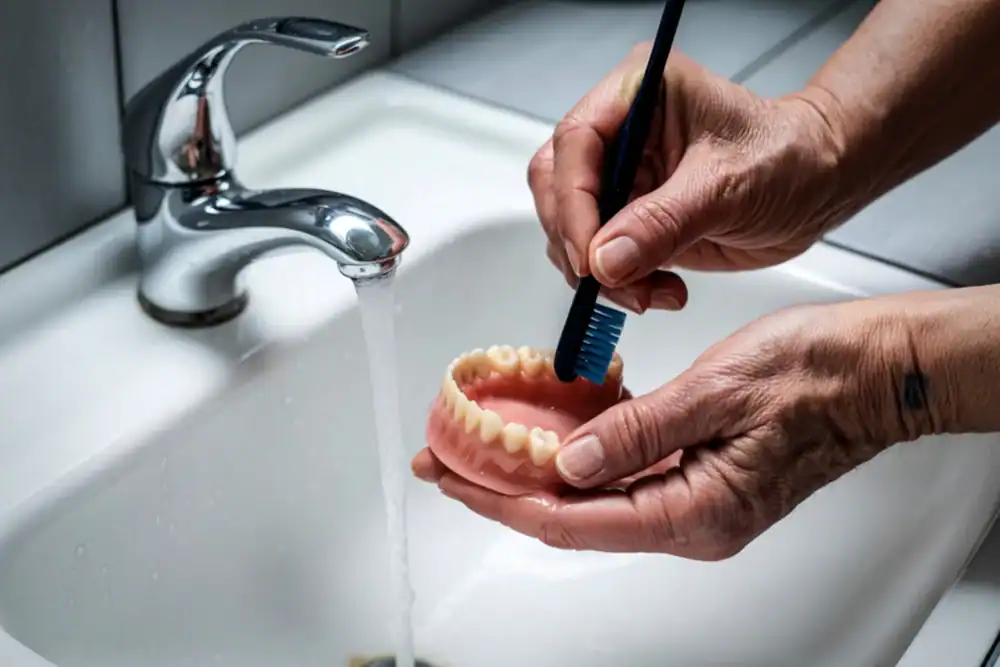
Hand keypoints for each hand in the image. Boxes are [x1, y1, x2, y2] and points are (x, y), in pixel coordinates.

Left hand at [413, 299, 934, 558]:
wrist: (871, 370)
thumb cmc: (814, 375)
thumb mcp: (716, 393)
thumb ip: (638, 432)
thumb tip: (567, 463)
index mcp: (695, 513)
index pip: (572, 521)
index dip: (504, 500)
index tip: (455, 478)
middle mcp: (689, 520)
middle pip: (572, 516)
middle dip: (504, 489)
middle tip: (446, 462)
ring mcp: (692, 499)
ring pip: (591, 497)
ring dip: (533, 471)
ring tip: (479, 446)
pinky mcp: (695, 473)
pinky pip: (621, 474)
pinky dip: (576, 455)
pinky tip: (546, 431)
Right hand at [529, 45, 848, 313]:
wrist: (819, 184)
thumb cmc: (788, 156)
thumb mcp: (727, 187)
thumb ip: (661, 223)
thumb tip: (604, 260)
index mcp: (638, 93)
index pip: (576, 142)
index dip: (573, 201)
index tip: (588, 254)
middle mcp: (620, 131)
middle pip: (558, 185)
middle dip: (577, 241)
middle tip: (607, 280)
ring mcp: (622, 175)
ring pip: (570, 227)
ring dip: (599, 272)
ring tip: (647, 293)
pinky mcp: (629, 216)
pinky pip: (599, 256)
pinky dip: (619, 283)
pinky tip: (658, 291)